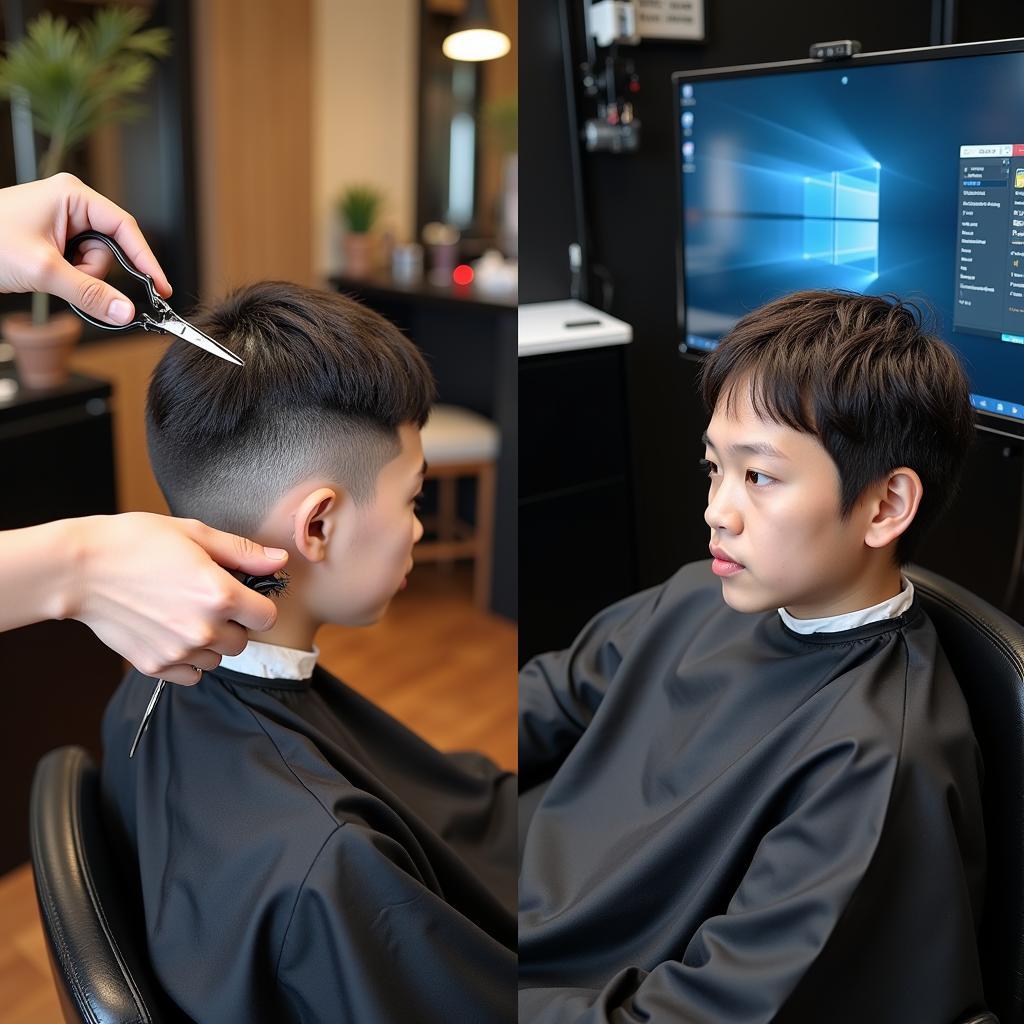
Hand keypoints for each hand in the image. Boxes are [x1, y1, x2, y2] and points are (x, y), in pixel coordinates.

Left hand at [0, 172, 171, 324]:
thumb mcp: (44, 270)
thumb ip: (90, 293)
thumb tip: (126, 312)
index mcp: (73, 195)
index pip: (125, 228)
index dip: (146, 260)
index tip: (160, 287)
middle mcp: (70, 206)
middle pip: (110, 249)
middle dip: (94, 271)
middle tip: (68, 277)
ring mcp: (60, 224)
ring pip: (94, 262)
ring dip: (77, 277)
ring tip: (47, 274)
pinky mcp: (52, 242)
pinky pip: (77, 267)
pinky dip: (67, 278)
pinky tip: (45, 275)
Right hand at [67, 513, 288, 684]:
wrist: (80, 569)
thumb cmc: (137, 542)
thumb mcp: (196, 534)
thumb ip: (243, 552)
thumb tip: (280, 560)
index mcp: (221, 595)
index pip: (267, 617)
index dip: (256, 604)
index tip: (240, 594)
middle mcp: (204, 629)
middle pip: (243, 641)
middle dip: (233, 624)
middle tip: (205, 601)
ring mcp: (178, 651)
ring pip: (217, 659)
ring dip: (210, 643)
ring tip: (184, 614)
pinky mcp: (155, 666)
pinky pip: (191, 675)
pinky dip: (188, 660)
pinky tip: (171, 633)